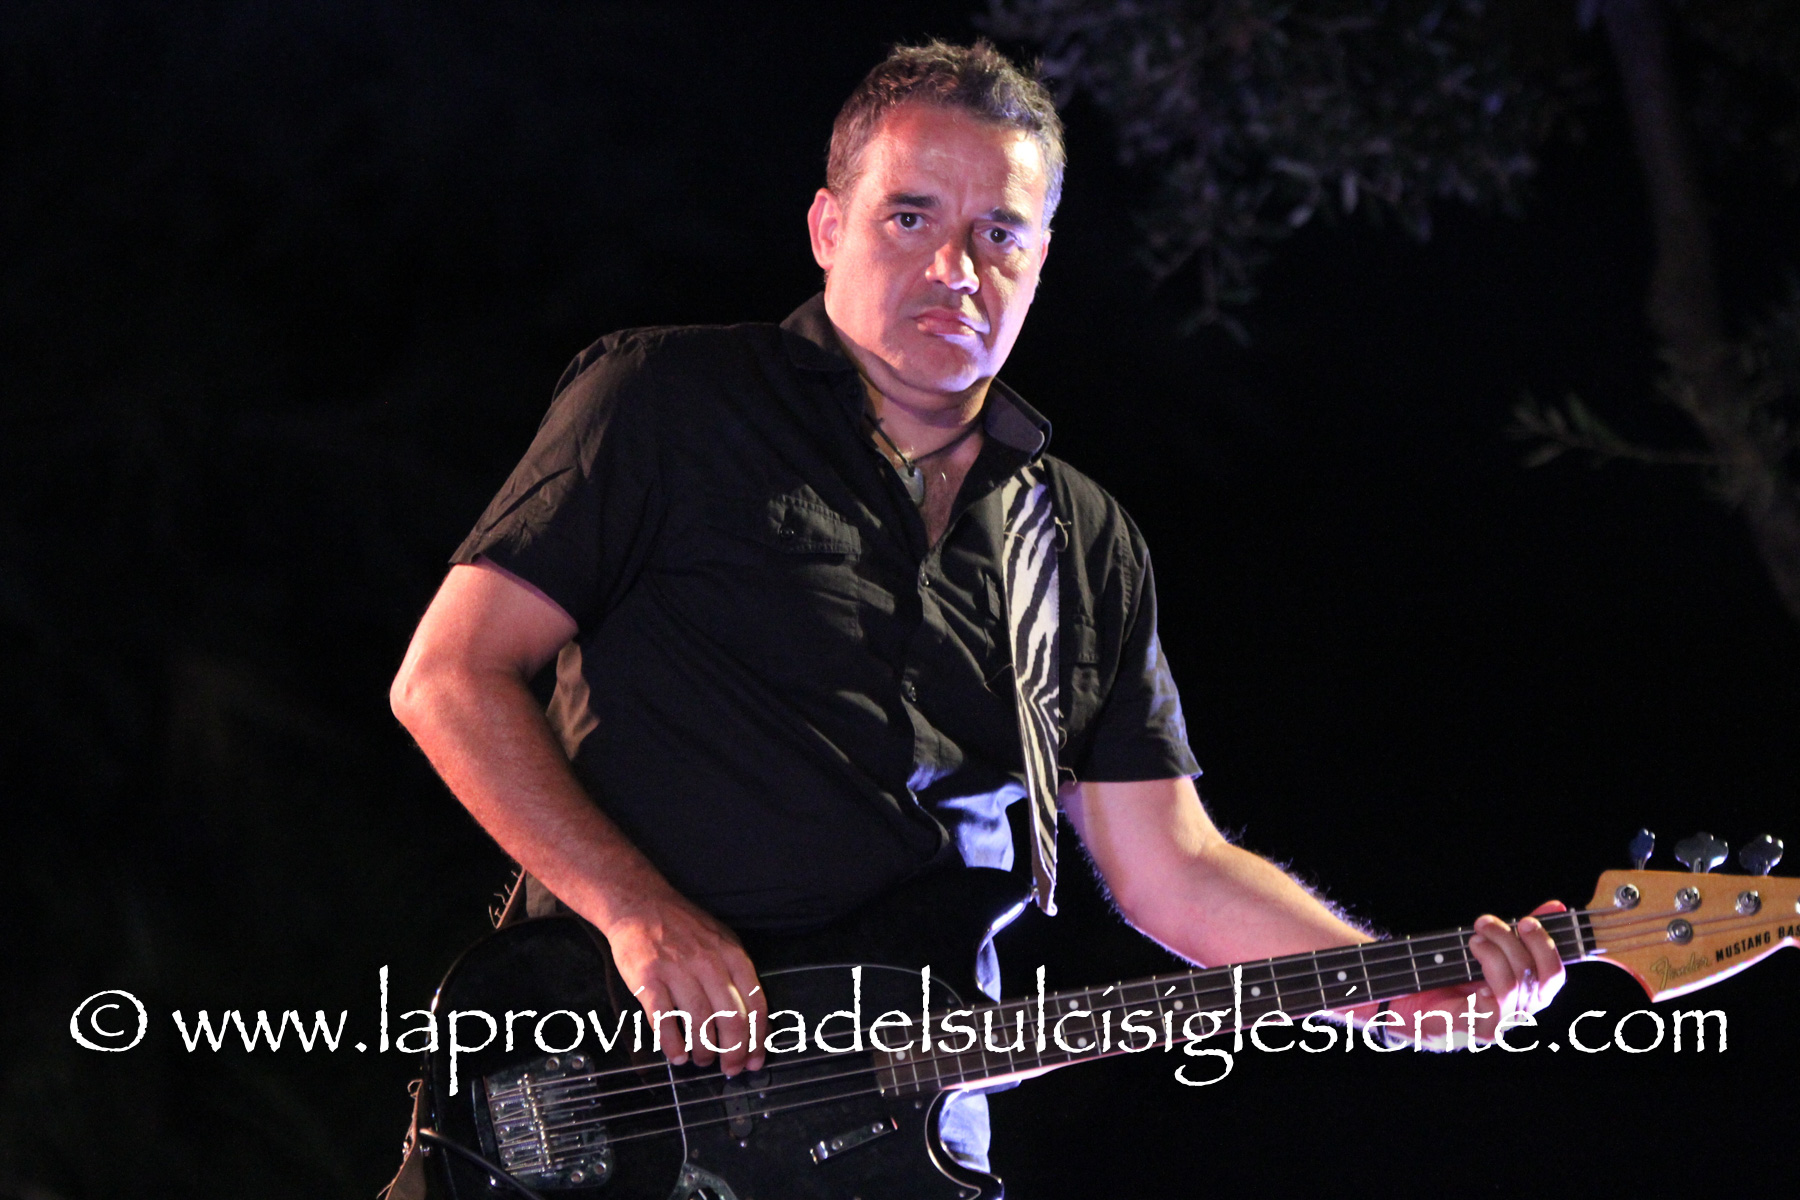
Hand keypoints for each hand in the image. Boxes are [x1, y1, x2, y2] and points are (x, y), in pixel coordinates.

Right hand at [601, 886, 768, 1074]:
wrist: (639, 903)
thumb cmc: (683, 927)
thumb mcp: (721, 941)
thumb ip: (738, 977)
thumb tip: (755, 1022)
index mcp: (732, 955)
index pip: (755, 1004)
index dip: (757, 1039)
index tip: (754, 1060)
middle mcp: (708, 962)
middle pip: (731, 1019)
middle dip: (733, 1052)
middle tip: (729, 1069)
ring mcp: (677, 970)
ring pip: (699, 1022)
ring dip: (703, 1050)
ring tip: (702, 1060)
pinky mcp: (648, 978)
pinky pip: (663, 1019)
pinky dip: (672, 1043)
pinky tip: (676, 1055)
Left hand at [1397, 900, 1565, 1044]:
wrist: (1404, 1003)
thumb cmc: (1446, 975)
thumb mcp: (1486, 947)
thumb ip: (1519, 932)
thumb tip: (1555, 907)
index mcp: (1525, 995)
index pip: (1555, 976)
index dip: (1548, 945)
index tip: (1526, 920)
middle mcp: (1519, 1013)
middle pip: (1540, 977)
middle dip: (1514, 941)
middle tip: (1485, 922)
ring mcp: (1502, 1024)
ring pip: (1518, 986)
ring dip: (1496, 951)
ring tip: (1473, 939)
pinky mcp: (1480, 1029)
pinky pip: (1497, 1004)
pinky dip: (1489, 972)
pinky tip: (1472, 959)